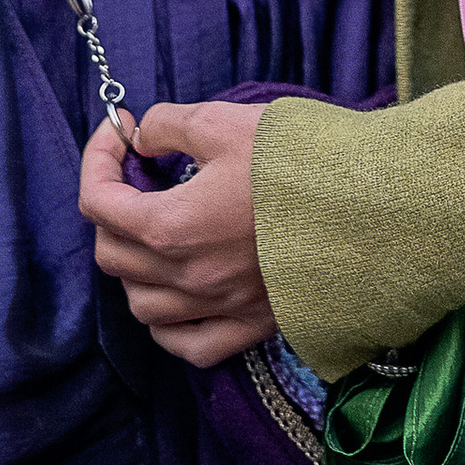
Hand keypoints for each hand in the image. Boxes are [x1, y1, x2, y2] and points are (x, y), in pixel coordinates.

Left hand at [79, 98, 274, 365]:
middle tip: (140, 174)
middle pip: (113, 255)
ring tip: (156, 232)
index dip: (97, 160)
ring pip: (141, 305)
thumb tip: (141, 136)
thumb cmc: (295, 160)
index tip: (119, 133)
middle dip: (111, 209)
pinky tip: (175, 299)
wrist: (367, 204)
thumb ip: (170, 126)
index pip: (98, 203)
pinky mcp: (249, 325)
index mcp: (171, 226)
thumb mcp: (224, 121)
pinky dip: (168, 326)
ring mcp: (216, 307)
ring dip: (134, 267)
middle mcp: (185, 277)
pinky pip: (188, 343)